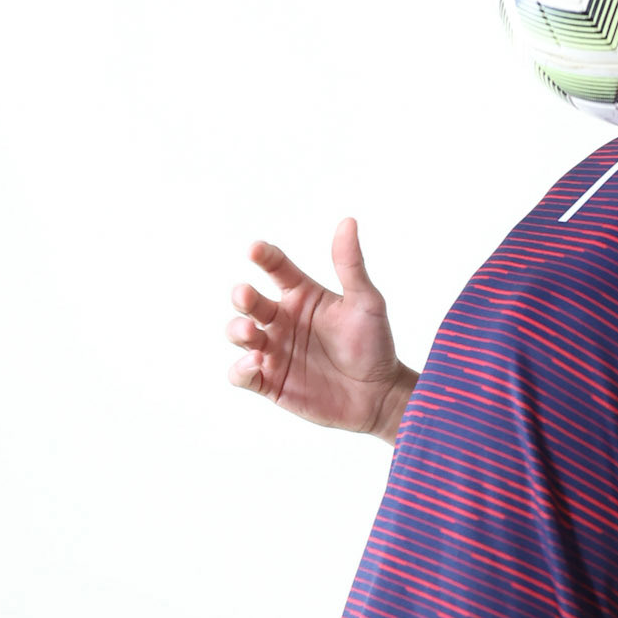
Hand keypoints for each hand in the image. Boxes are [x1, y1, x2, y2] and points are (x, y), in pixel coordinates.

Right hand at [226, 217, 414, 438]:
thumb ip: (350, 265)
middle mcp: (282, 319)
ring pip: (238, 334)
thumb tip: (348, 221)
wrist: (379, 395)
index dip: (262, 255)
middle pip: (248, 300)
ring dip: (238, 331)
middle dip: (242, 296)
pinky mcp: (269, 381)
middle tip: (247, 297)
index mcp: (301, 295)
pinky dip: (240, 369)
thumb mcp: (366, 302)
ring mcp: (273, 350)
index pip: (275, 267)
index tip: (255, 250)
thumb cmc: (374, 345)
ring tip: (253, 334)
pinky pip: (241, 374)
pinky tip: (256, 364)